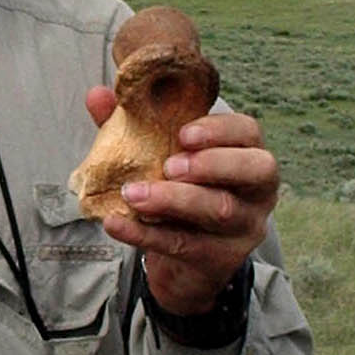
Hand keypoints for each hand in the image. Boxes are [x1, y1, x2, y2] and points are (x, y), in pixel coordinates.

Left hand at [84, 87, 277, 314]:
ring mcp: (244, 227)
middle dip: (213, 163)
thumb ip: (132, 125)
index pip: (249, 133)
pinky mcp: (219, 259)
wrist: (184, 260)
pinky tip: (116, 222)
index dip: (220, 130)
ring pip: (221, 210)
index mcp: (247, 154)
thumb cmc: (177, 191)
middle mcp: (257, 190)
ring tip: (133, 193)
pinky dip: (146, 234)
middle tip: (169, 166)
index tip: (183, 133)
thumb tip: (97, 95)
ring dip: (174, 199)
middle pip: (254, 170)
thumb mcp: (158, 156)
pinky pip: (184, 245)